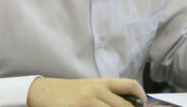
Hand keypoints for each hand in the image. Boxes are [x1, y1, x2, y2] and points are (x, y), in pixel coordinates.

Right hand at [27, 77, 146, 106]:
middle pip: (125, 106)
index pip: (130, 85)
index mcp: (102, 83)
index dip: (141, 96)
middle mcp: (98, 90)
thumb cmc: (67, 93)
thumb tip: (126, 104)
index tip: (143, 105)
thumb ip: (106, 95)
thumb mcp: (89, 89)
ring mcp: (88, 101)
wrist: (43, 92)